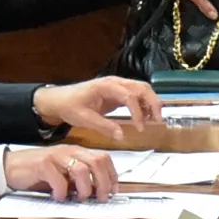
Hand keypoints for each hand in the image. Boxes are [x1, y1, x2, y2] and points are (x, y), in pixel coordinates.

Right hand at [3, 142, 120, 201]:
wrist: (11, 166)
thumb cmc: (38, 173)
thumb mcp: (63, 174)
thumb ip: (79, 180)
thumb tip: (98, 192)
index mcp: (77, 152)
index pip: (103, 158)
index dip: (112, 175)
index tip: (113, 191)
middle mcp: (69, 151)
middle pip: (97, 161)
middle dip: (103, 182)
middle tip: (101, 198)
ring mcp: (56, 156)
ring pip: (81, 169)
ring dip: (85, 188)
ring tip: (80, 198)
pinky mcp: (43, 164)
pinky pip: (59, 179)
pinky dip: (62, 192)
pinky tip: (58, 197)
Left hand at [36, 72, 161, 135]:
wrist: (60, 99)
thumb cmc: (69, 106)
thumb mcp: (84, 119)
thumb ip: (103, 126)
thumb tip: (121, 136)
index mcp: (106, 86)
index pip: (129, 96)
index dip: (138, 112)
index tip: (140, 127)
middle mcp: (115, 82)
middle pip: (142, 88)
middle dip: (153, 103)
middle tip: (157, 121)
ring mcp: (117, 86)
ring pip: (142, 90)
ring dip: (151, 103)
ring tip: (153, 121)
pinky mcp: (118, 92)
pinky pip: (136, 96)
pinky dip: (144, 105)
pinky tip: (145, 119)